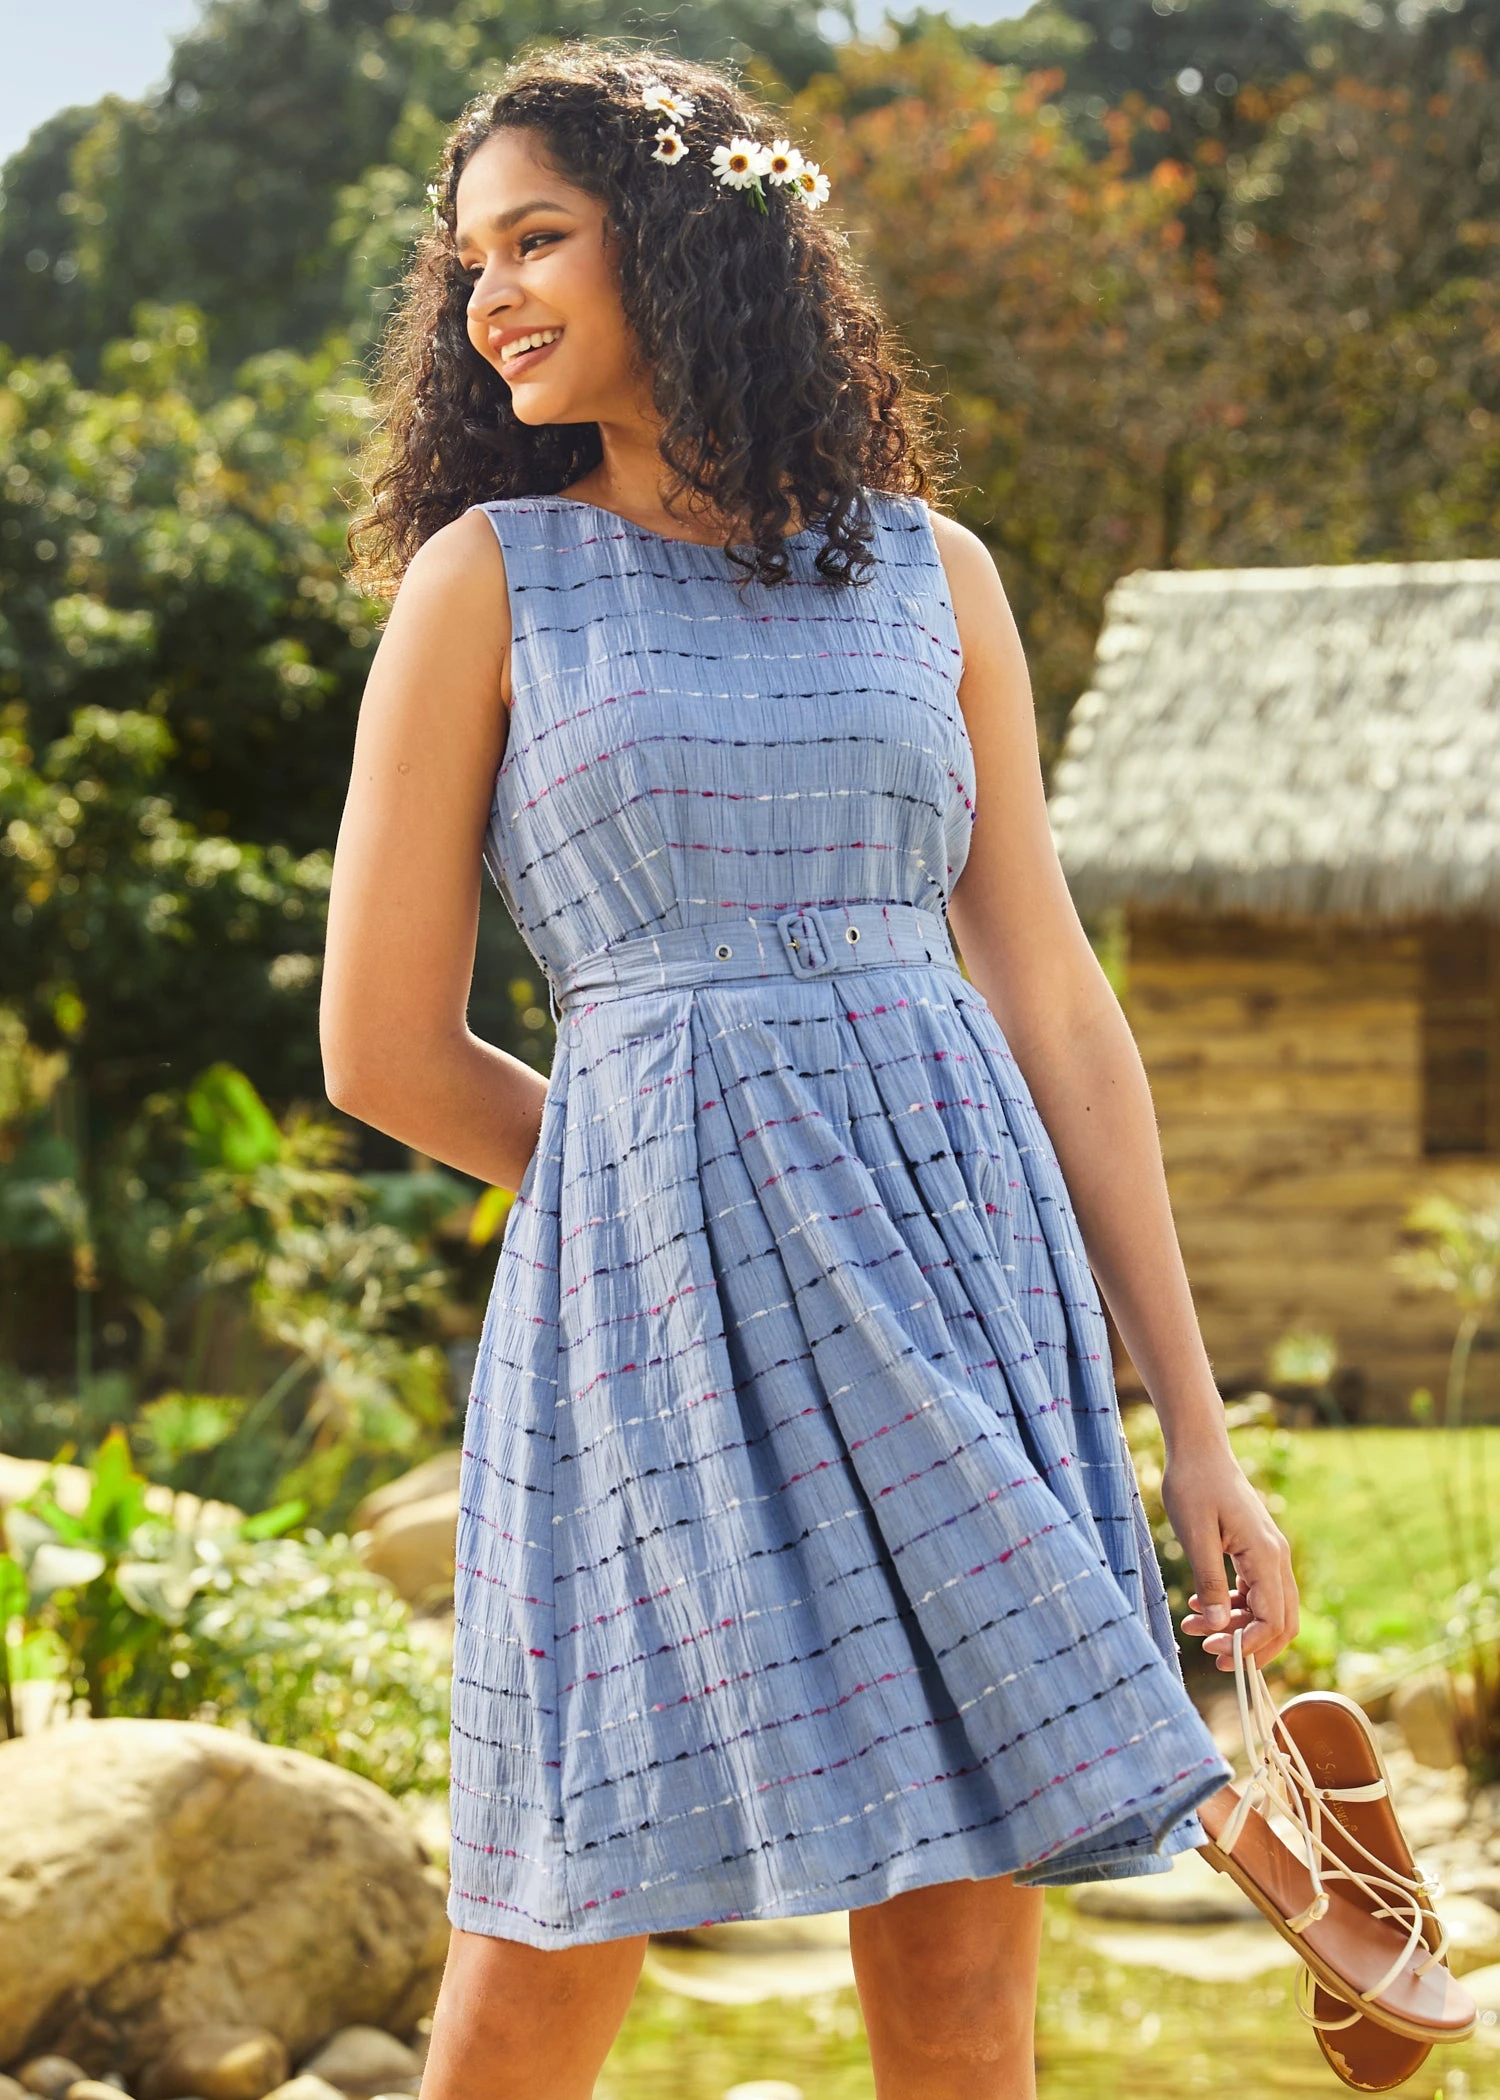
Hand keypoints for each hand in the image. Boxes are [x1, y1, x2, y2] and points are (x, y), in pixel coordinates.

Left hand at [1159, 1441, 1299, 1670]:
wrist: (1199, 1449)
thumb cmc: (1193, 1484)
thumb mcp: (1194, 1535)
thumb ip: (1208, 1582)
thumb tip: (1216, 1627)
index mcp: (1265, 1555)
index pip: (1273, 1620)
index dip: (1249, 1646)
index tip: (1216, 1654)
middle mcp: (1276, 1557)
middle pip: (1280, 1622)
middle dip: (1248, 1645)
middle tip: (1210, 1653)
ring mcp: (1269, 1554)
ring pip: (1266, 1608)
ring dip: (1235, 1625)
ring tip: (1192, 1627)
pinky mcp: (1256, 1550)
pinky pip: (1254, 1591)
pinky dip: (1231, 1605)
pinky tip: (1198, 1604)